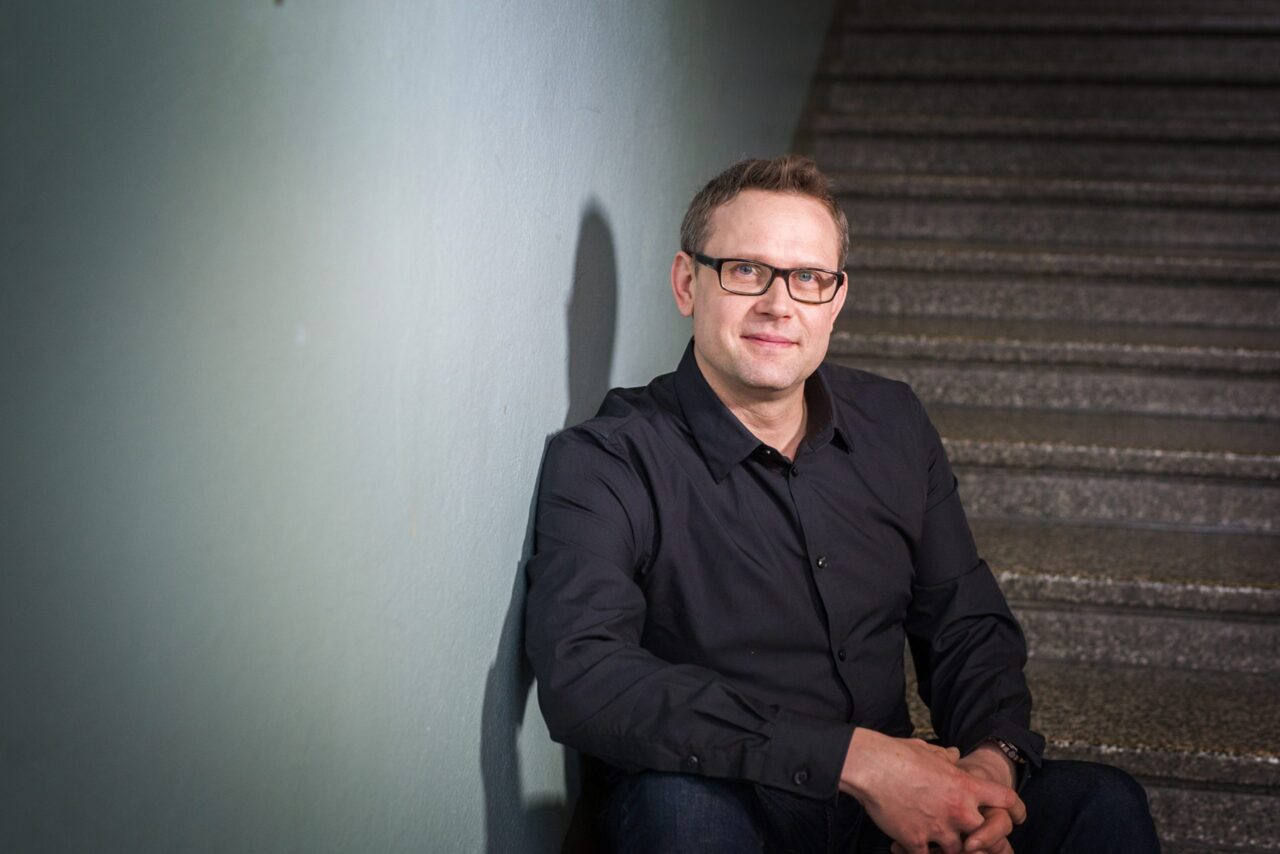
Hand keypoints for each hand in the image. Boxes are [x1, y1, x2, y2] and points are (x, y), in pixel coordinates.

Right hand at [840, 728, 1024, 853]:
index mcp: (966, 785)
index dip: (1016, 809)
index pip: (1005, 799)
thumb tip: (954, 755)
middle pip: (987, 836)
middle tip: (976, 842)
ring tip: (939, 843)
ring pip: (958, 852)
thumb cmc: (897, 754)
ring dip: (950, 848)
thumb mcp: (930, 751)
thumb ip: (947, 758)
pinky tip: (909, 848)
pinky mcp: (917, 840)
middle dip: (984, 841)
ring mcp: (939, 828)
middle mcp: (959, 810)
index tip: (1019, 816)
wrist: (872, 767)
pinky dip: (921, 853)